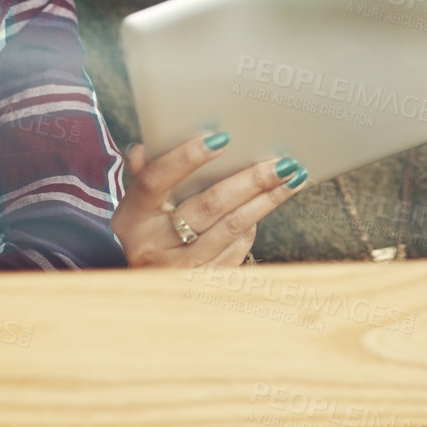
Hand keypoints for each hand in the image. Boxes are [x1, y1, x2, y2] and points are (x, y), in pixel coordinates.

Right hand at [110, 133, 306, 268]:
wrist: (136, 288)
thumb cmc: (142, 233)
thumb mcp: (135, 206)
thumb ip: (144, 174)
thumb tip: (144, 149)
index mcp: (133, 215)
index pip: (156, 180)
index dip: (186, 158)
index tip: (222, 139)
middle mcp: (153, 244)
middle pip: (209, 206)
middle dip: (252, 181)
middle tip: (284, 163)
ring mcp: (177, 269)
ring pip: (231, 229)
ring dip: (265, 202)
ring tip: (293, 181)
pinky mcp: (200, 284)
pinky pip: (235, 251)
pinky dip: (251, 228)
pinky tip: (264, 208)